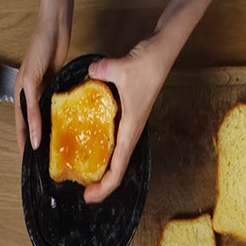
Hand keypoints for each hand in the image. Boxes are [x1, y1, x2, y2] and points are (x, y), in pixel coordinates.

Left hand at [15, 0, 74, 153]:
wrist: (54, 24)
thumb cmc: (55, 45)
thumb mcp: (56, 73)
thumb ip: (55, 88)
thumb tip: (62, 104)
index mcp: (29, 89)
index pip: (26, 118)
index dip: (28, 136)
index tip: (33, 154)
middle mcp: (22, 89)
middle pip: (21, 122)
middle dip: (24, 143)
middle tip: (29, 163)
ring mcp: (24, 85)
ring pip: (24, 118)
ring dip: (27, 137)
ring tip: (31, 156)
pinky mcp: (29, 79)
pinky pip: (31, 106)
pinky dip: (33, 123)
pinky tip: (36, 138)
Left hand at [82, 34, 179, 203]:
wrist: (163, 49)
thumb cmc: (148, 62)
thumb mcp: (122, 68)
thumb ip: (103, 71)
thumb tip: (91, 72)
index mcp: (130, 127)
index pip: (118, 166)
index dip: (105, 186)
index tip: (88, 196)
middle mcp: (131, 129)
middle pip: (117, 167)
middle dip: (102, 185)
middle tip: (82, 193)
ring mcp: (129, 122)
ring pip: (116, 155)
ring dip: (103, 170)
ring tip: (83, 177)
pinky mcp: (127, 113)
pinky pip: (114, 139)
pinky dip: (103, 150)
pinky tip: (88, 147)